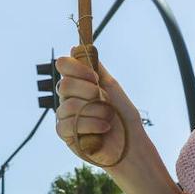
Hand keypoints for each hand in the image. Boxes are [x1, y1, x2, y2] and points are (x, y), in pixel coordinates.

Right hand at [54, 46, 144, 166]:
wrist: (131, 145)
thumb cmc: (124, 117)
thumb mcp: (113, 87)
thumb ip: (96, 68)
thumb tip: (77, 48)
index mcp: (79, 83)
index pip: (63, 65)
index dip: (75, 68)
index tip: (94, 77)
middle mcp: (68, 97)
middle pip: (63, 84)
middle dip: (87, 91)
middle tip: (103, 99)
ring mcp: (65, 115)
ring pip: (68, 105)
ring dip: (94, 111)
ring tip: (108, 118)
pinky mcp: (65, 134)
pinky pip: (68, 124)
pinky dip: (90, 124)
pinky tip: (103, 129)